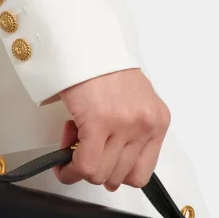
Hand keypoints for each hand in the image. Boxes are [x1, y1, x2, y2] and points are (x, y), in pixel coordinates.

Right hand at [53, 69, 170, 190]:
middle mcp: (145, 124)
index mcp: (157, 121)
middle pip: (118, 177)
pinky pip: (84, 164)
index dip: (115, 176)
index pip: (142, 173)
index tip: (100, 167)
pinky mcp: (100, 122)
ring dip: (78, 167)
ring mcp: (125, 124)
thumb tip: (110, 176)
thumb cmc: (102, 66)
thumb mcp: (129, 103)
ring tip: (70, 142)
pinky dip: (69, 170)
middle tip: (79, 148)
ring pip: (99, 174)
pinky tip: (61, 163)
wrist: (85, 40)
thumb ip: (125, 137)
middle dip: (93, 169)